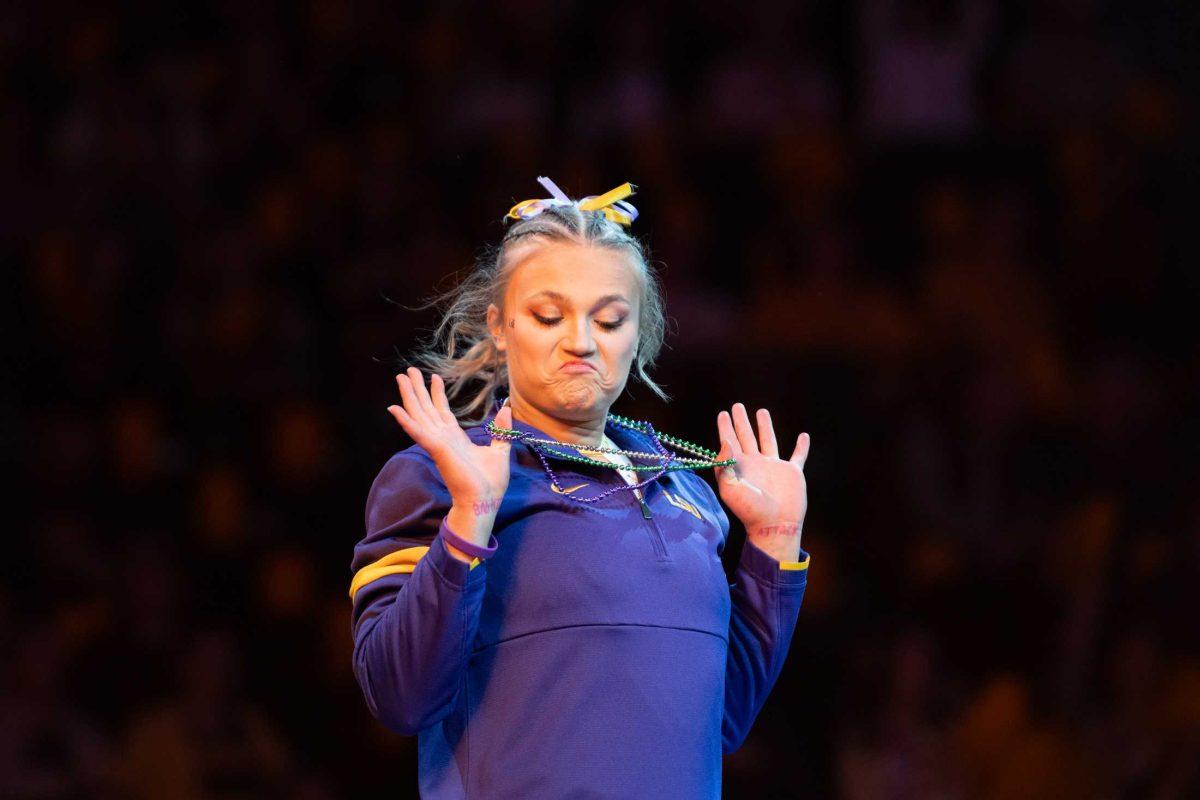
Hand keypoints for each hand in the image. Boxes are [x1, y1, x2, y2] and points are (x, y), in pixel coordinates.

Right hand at [387, 367, 512, 511]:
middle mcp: (443, 438)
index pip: (443, 411)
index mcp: (456, 439)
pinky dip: (406, 421)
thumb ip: (500, 430)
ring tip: (401, 378)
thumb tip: (506, 410)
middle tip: (408, 371)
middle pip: (427, 408)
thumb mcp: (500, 450)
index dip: (437, 394)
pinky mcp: (436, 450)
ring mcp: (437, 443)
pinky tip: (394, 408)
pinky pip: (418, 432)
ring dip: (409, 396)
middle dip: (418, 389)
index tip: (434, 377)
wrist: (484, 501)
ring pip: (419, 415)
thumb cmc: (490, 483)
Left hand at [714, 403, 809, 560]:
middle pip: (747, 436)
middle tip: (737, 406)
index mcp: (740, 466)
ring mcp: (774, 467)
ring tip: (761, 411)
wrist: (774, 526)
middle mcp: (756, 463)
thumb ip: (725, 465)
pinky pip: (798, 456)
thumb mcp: (730, 488)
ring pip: (769, 441)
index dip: (726, 427)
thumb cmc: (750, 510)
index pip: (730, 441)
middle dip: (741, 421)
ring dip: (765, 426)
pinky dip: (801, 447)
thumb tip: (725, 441)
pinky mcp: (791, 473)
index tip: (723, 414)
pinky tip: (804, 436)